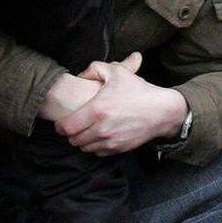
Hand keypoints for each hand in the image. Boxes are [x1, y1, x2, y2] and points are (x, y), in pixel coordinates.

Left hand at [58, 53, 187, 154]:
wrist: (161, 111)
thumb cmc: (138, 90)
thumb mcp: (116, 72)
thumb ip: (94, 69)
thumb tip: (79, 76)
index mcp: (96, 110)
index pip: (66, 127)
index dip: (59, 126)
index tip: (61, 121)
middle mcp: (101, 129)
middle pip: (73, 140)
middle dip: (70, 134)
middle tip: (73, 125)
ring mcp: (110, 141)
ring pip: (84, 148)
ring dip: (81, 141)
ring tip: (84, 131)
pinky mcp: (118, 149)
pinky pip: (98, 153)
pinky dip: (94, 147)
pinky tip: (97, 136)